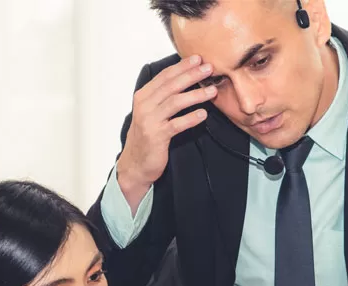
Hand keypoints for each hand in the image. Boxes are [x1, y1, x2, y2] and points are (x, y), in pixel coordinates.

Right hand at [116, 55, 217, 209]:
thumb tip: (184, 79)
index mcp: (143, 97)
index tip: (198, 58)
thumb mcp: (150, 113)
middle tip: (208, 68)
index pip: (164, 76)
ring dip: (195, 95)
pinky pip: (177, 125)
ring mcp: (150, 121)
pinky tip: (203, 115)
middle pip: (171, 86)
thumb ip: (162, 97)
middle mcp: (145, 106)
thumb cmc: (146, 137)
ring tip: (212, 91)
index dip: (182, 66)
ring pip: (175, 102)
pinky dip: (191, 119)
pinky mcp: (157, 136)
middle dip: (191, 75)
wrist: (135, 164)